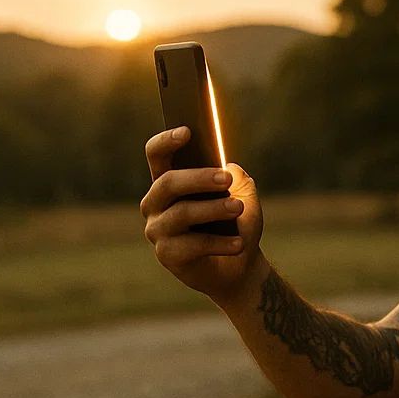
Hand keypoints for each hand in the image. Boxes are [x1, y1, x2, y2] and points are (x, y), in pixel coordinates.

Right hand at [139, 125, 263, 301]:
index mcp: (168, 181)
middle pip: (168, 182)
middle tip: (227, 180)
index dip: (167, 141)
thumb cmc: (236, 225)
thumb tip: (230, 168)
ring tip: (238, 208)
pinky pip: (192, 244)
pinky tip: (239, 243)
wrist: (240, 266)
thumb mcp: (243, 196)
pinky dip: (220, 243)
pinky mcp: (167, 255)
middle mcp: (155, 203)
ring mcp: (157, 230)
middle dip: (199, 178)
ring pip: (181, 213)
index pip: (156, 155)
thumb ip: (238, 178)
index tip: (188, 131)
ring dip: (214, 209)